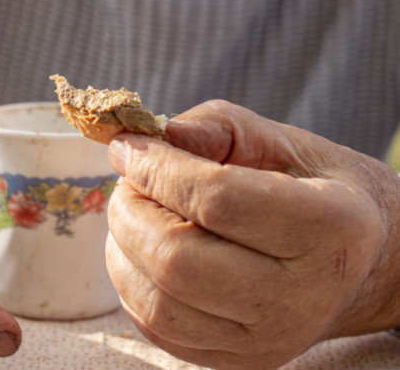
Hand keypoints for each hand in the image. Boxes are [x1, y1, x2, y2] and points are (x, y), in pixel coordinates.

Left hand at [105, 100, 399, 369]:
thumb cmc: (310, 189)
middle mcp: (300, 297)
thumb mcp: (276, 139)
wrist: (352, 263)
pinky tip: (142, 250)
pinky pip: (156, 328)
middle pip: (177, 260)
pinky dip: (131, 283)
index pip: (215, 200)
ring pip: (157, 304)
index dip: (156, 170)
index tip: (126, 148)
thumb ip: (213, 128)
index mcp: (327, 228)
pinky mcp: (233, 360)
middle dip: (129, 212)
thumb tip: (142, 138)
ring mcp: (265, 340)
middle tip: (126, 184)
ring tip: (133, 215)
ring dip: (121, 249)